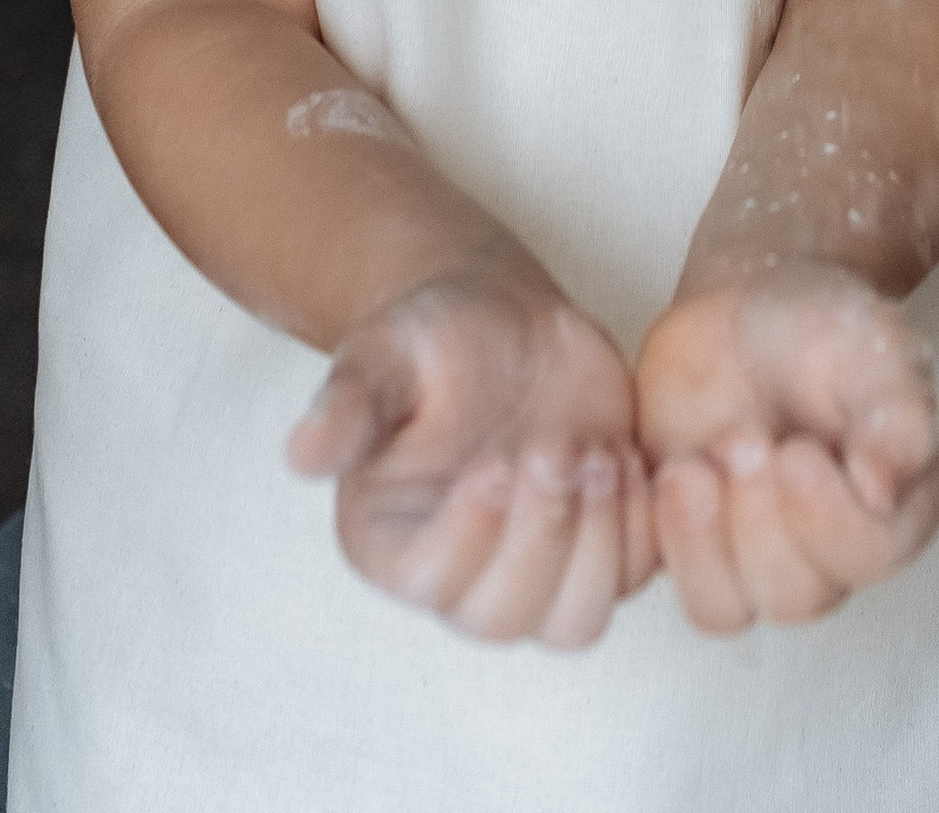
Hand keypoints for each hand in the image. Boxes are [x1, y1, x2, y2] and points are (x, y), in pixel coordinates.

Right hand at [287, 268, 652, 647]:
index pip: (433, 586)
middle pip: (507, 618)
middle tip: (558, 448)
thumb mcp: (382, 355)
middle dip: (542, 537)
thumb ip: (347, 405)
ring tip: (598, 454)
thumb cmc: (429, 337)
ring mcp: (535, 568)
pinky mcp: (597, 545)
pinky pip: (635, 579)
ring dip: (598, 543)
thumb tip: (299, 453)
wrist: (499, 317)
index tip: (496, 461)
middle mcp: (461, 577)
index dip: (473, 536)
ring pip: (574, 622)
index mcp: (394, 544)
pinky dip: (639, 526)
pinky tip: (622, 450)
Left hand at [637, 265, 938, 633]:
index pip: (870, 558)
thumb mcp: (874, 352)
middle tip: (742, 439)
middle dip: (760, 523)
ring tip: (692, 467)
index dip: (829, 519)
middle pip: (795, 598)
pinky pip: (665, 581)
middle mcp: (823, 553)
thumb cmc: (823, 331)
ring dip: (703, 544)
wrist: (749, 306)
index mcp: (888, 511)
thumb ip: (895, 417)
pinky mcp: (688, 543)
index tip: (798, 453)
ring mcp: (750, 555)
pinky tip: (663, 474)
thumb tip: (885, 492)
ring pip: (725, 609)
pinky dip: (659, 537)